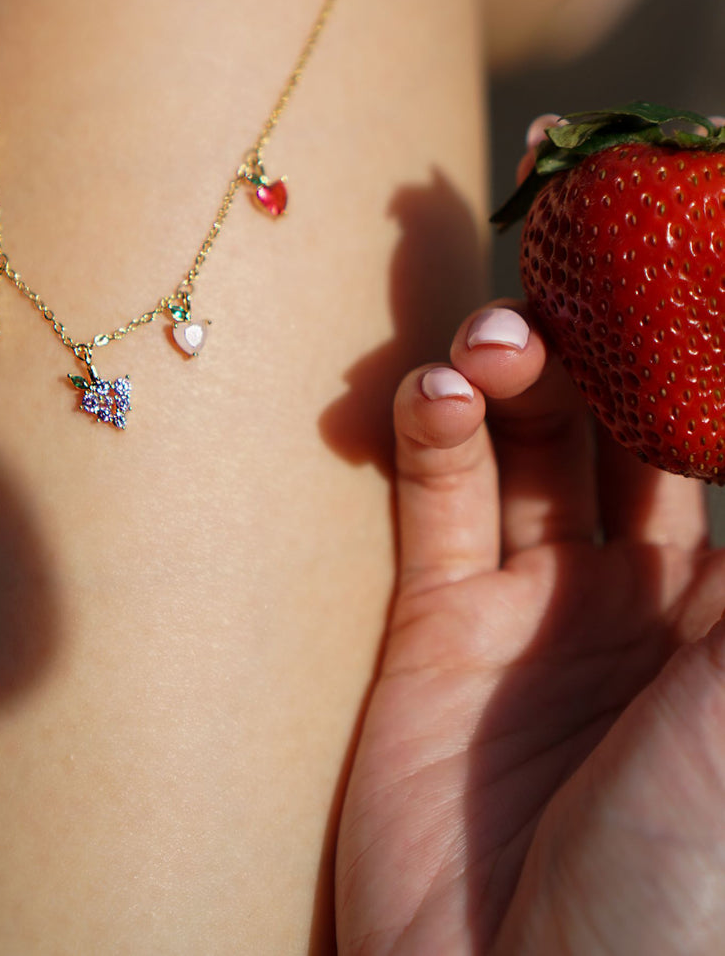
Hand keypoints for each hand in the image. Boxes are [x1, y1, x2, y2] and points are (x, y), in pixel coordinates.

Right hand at [336, 302, 724, 954]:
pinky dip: (433, 436)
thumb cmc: (688, 874)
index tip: (675, 254)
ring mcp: (533, 605)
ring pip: (524, 445)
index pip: (713, 434)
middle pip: (620, 423)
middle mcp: (641, 589)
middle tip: (568, 275)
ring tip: (495, 343)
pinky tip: (434, 399)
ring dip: (511, 374)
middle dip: (597, 346)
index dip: (692, 350)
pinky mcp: (435, 626)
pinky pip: (437, 503)